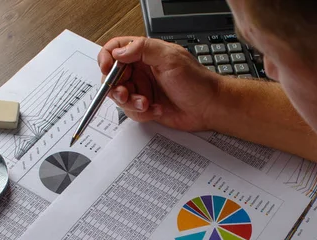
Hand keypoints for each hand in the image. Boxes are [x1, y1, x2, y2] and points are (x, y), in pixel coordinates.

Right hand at [97, 36, 223, 131]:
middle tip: (126, 93)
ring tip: (146, 103)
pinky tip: (156, 109)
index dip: (107, 58)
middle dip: (117, 87)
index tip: (108, 69)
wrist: (209, 108)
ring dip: (131, 102)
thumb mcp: (170, 58)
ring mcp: (143, 89)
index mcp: (145, 54)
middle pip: (113, 76)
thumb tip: (120, 51)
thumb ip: (143, 49)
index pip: (116, 49)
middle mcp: (142, 70)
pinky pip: (131, 111)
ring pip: (120, 96)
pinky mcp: (146, 106)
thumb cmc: (197, 82)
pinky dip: (141, 113)